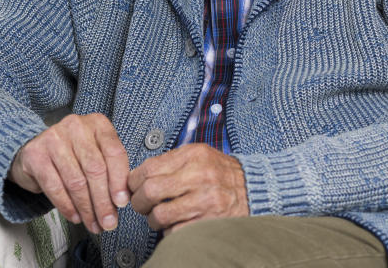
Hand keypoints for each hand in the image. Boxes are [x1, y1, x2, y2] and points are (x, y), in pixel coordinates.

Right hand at [9, 113, 129, 233]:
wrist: (34, 150)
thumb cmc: (73, 155)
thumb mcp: (96, 153)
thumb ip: (111, 170)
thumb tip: (121, 201)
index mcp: (97, 123)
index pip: (114, 153)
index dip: (119, 181)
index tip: (121, 203)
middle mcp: (76, 126)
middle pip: (95, 169)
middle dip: (103, 201)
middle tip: (108, 222)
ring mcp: (54, 138)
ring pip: (76, 181)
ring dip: (86, 208)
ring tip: (92, 224)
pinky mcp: (35, 155)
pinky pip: (55, 187)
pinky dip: (67, 206)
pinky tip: (75, 217)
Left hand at [127, 143, 248, 232]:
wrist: (254, 189)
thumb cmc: (222, 173)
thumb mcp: (199, 155)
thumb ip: (172, 162)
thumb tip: (139, 175)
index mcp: (194, 155)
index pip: (149, 168)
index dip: (133, 181)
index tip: (133, 187)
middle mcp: (200, 176)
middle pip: (151, 191)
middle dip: (139, 202)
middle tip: (141, 205)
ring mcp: (206, 200)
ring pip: (160, 215)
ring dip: (153, 220)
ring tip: (158, 217)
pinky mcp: (209, 222)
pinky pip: (175, 232)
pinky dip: (169, 231)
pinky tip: (175, 224)